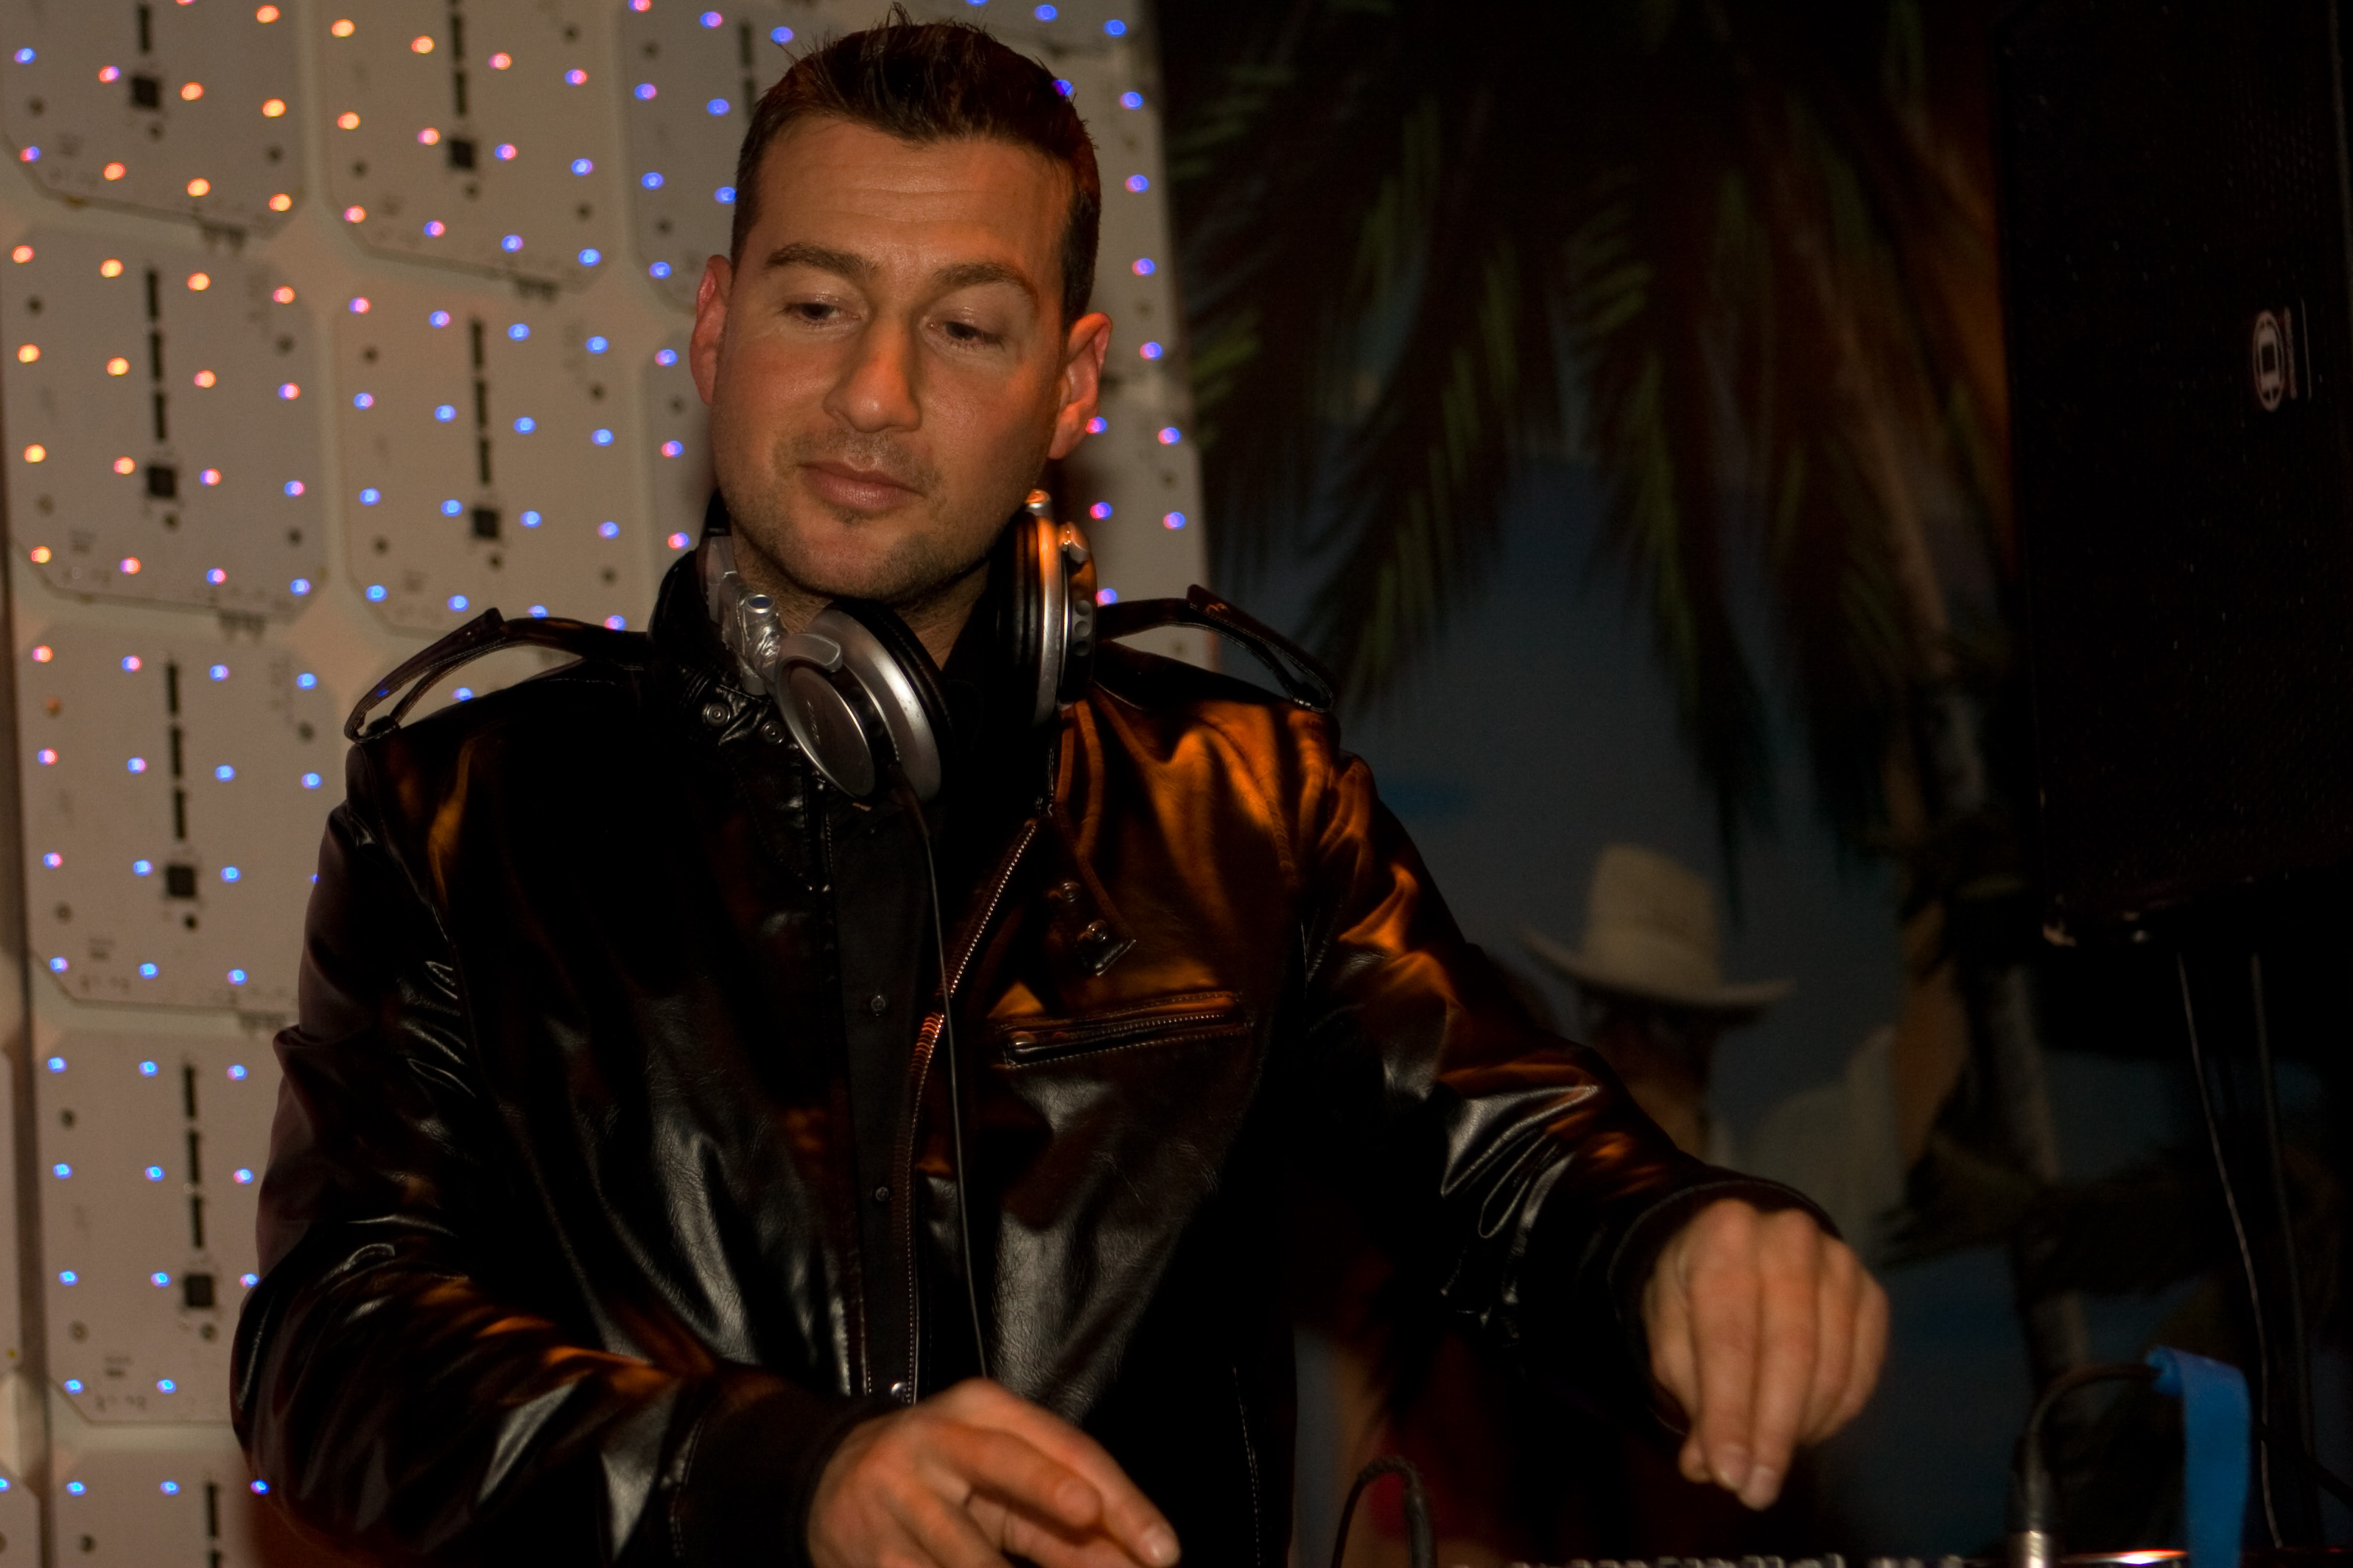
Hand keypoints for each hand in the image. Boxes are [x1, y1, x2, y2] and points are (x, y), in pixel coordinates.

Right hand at [808, 1378, 1181, 1567]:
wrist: (829, 1482)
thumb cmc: (946, 1479)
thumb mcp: (1003, 1480)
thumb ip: (1063, 1518)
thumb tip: (1138, 1562)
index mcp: (984, 1410)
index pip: (1064, 1446)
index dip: (1119, 1498)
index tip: (1163, 1549)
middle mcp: (939, 1440)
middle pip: (1003, 1460)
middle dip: (1052, 1490)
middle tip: (1091, 1516)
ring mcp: (900, 1494)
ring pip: (968, 1550)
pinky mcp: (872, 1550)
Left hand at [1641, 1198, 1887, 1509]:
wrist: (1741, 1249)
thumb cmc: (1696, 1296)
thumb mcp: (1672, 1334)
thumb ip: (1689, 1394)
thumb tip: (1707, 1467)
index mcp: (1723, 1233)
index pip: (1729, 1335)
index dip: (1729, 1411)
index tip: (1728, 1474)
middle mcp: (1788, 1236)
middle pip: (1789, 1350)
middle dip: (1771, 1432)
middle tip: (1755, 1491)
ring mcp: (1840, 1261)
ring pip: (1831, 1365)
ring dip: (1802, 1430)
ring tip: (1770, 1465)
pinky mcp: (1873, 1292)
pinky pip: (1864, 1369)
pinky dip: (1835, 1415)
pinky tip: (1804, 1434)